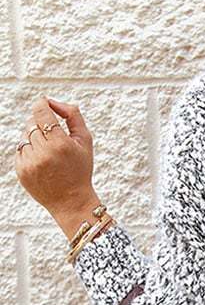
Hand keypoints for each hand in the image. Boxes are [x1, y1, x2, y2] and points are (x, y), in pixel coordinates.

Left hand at [14, 96, 97, 219]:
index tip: (45, 104)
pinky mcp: (21, 171)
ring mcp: (30, 163)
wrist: (71, 201)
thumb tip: (54, 102)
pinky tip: (42, 162)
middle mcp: (43, 153)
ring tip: (48, 152)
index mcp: (60, 144)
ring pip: (24, 136)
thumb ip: (73, 116)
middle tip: (53, 136)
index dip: (43, 104)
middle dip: (41, 124)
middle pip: (32, 123)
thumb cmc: (80, 170)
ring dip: (35, 138)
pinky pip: (20, 150)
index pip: (41, 112)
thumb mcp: (85, 142)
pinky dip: (29, 151)